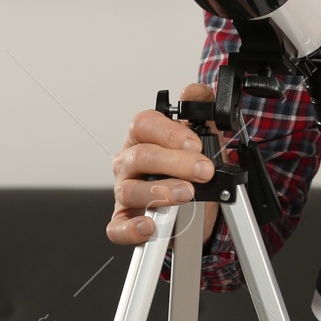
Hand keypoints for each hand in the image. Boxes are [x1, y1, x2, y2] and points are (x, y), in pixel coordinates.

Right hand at [108, 82, 220, 245]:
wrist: (195, 201)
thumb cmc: (190, 163)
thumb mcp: (203, 132)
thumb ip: (201, 106)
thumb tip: (194, 91)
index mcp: (143, 137)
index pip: (143, 124)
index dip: (169, 133)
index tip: (195, 143)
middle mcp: (129, 162)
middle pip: (140, 157)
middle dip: (176, 163)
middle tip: (203, 171)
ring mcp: (125, 190)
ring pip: (129, 190)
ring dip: (160, 192)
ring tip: (186, 194)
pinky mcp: (125, 219)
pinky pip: (117, 226)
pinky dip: (131, 229)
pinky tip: (150, 226)